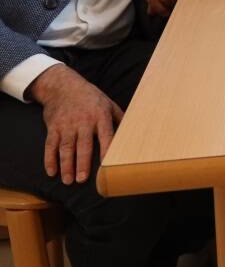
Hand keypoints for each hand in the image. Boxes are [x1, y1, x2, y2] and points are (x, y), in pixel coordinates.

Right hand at [28, 64, 123, 184]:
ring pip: (66, 148)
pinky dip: (49, 159)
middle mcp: (84, 121)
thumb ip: (120, 118)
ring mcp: (67, 124)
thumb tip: (134, 132)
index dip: (107, 151)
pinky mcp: (53, 127)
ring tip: (68, 180)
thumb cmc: (91, 97)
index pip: (106, 136)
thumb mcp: (108, 103)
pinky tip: (51, 171)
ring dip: (66, 165)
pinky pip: (50, 145)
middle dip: (82, 163)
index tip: (107, 166)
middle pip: (83, 145)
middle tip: (82, 180)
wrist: (63, 86)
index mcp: (101, 116)